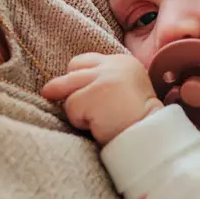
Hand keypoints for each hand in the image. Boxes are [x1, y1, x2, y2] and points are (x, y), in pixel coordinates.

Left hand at [42, 52, 162, 144]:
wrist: (151, 137)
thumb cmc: (136, 121)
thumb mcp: (125, 93)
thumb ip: (102, 83)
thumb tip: (60, 87)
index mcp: (123, 63)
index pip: (87, 61)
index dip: (76, 75)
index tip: (71, 86)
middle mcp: (113, 66)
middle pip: (73, 71)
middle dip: (60, 85)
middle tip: (48, 93)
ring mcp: (104, 79)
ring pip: (70, 93)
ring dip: (78, 111)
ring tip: (98, 121)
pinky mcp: (94, 95)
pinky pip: (71, 109)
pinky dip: (80, 122)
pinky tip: (99, 126)